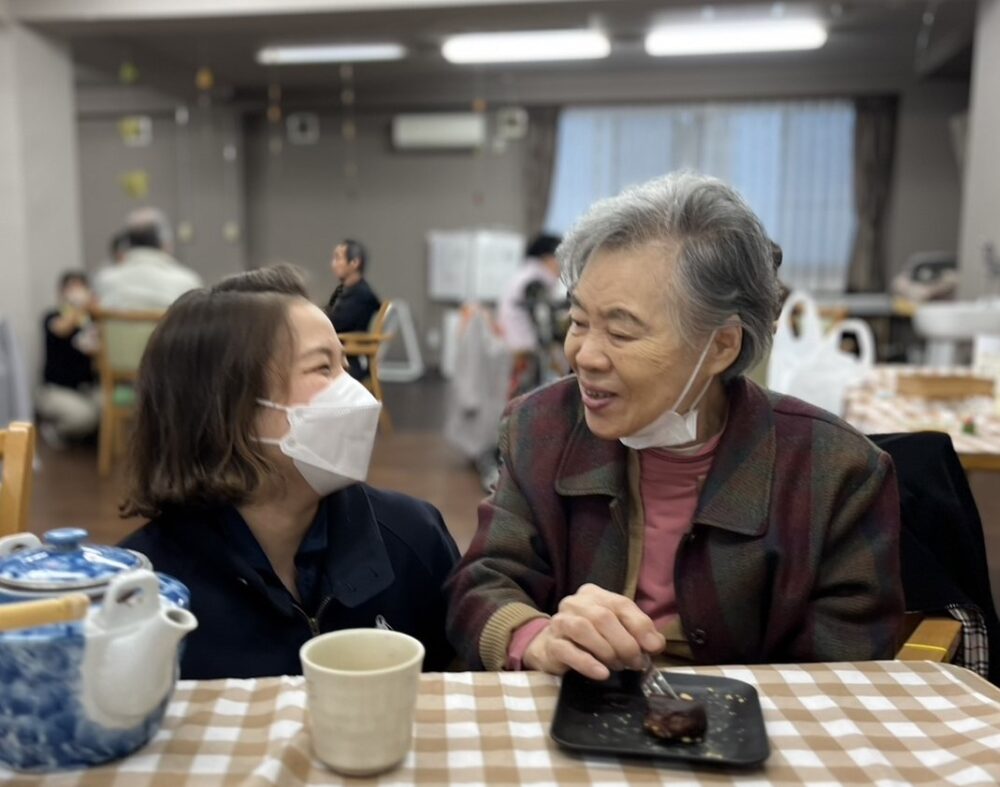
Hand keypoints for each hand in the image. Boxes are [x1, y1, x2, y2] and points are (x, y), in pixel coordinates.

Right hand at [522, 584, 664, 679]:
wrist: (552, 650)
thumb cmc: (590, 640)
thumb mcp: (616, 630)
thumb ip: (637, 633)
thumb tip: (656, 644)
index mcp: (595, 595)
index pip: (621, 604)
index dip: (640, 625)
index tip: (653, 647)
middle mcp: (575, 603)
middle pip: (603, 617)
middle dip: (625, 643)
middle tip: (635, 663)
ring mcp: (560, 622)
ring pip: (583, 629)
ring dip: (607, 651)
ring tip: (618, 666)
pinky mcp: (550, 645)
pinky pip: (567, 651)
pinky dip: (587, 663)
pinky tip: (602, 673)